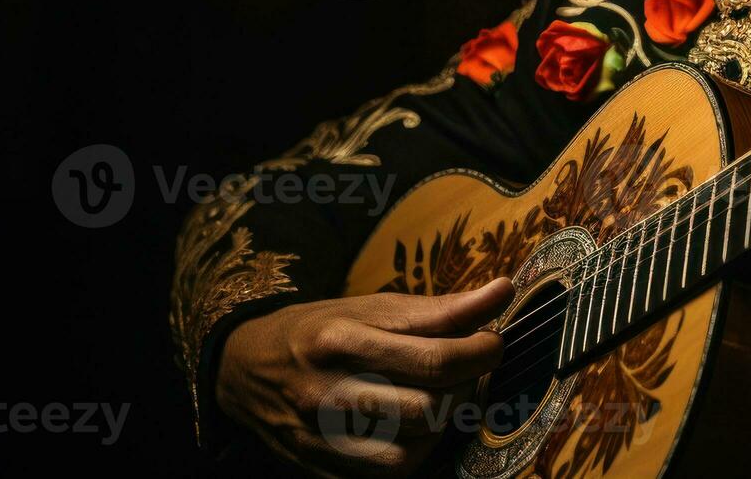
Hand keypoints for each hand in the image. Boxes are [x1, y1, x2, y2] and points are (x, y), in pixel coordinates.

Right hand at [217, 278, 513, 477]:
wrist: (247, 366)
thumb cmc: (324, 329)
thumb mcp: (373, 307)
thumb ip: (440, 309)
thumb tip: (504, 291)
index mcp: (342, 339)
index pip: (433, 356)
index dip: (481, 352)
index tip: (496, 342)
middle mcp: (327, 389)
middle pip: (427, 407)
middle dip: (468, 387)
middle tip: (474, 370)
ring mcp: (320, 435)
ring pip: (410, 449)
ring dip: (445, 424)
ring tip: (448, 397)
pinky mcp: (320, 465)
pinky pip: (387, 473)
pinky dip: (417, 452)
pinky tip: (419, 427)